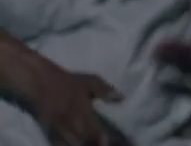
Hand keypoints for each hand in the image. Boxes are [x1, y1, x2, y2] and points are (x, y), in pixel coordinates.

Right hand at [0, 49, 124, 145]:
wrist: (40, 82)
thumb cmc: (67, 81)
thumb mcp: (89, 81)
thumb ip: (104, 90)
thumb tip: (120, 97)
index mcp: (82, 110)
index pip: (94, 129)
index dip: (102, 139)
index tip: (107, 142)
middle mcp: (70, 121)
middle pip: (83, 140)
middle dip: (92, 144)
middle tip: (100, 145)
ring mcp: (58, 127)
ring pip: (71, 143)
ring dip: (80, 145)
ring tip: (89, 144)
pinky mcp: (48, 130)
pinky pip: (58, 142)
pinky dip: (66, 144)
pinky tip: (73, 144)